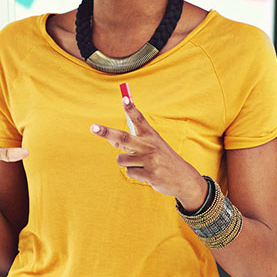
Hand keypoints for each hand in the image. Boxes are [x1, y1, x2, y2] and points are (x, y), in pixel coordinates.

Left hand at [89, 96, 205, 208]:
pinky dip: (136, 174)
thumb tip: (109, 138)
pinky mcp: (150, 174)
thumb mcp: (151, 147)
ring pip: (122, 159)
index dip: (131, 109)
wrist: (183, 178)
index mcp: (152, 136)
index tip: (124, 98)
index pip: (139, 120)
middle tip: (92, 127)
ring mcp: (150, 160)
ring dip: (127, 163)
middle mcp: (150, 146)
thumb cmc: (162, 160)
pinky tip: (148, 174)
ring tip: (143, 165)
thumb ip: (131, 142)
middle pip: (123, 137)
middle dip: (106, 132)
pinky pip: (129, 172)